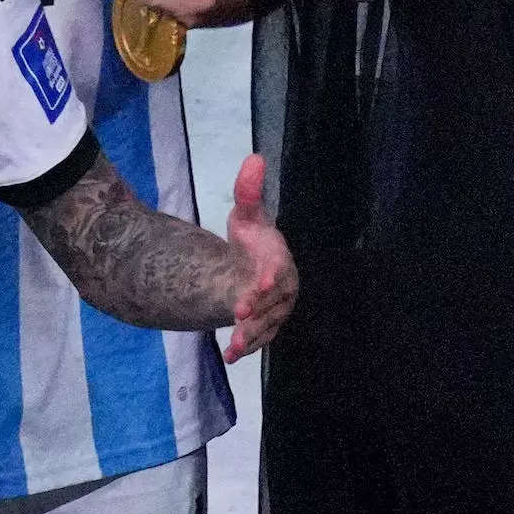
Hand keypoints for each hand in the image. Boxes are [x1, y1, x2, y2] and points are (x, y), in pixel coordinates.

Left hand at [220, 153, 295, 362]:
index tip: (262, 283)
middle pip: (273, 302)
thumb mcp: (246, 215)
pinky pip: (259, 340)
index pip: (279, 269)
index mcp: (280, 260)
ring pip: (267, 325)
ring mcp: (274, 311)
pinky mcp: (265, 328)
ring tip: (235, 344)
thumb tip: (253, 157)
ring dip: (252, 335)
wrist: (250, 270)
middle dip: (259, 309)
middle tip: (241, 312)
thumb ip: (248, 192)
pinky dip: (247, 348)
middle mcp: (282, 289)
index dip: (272, 276)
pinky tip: (231, 356)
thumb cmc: (251, 241)